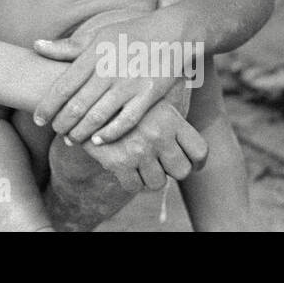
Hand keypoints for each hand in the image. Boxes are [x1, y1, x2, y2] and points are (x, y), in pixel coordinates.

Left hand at [32, 11, 191, 143]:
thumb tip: (36, 45)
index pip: (63, 86)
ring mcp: (129, 83)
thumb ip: (67, 47)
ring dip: (81, 131)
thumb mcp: (97, 36)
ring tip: (71, 138)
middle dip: (62, 123)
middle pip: (77, 105)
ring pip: (98, 116)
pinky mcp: (148, 94)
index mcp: (93, 55)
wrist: (172, 33)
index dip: (47, 106)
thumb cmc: (129, 35)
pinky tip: (97, 141)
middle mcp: (109, 70)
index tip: (37, 120)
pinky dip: (109, 133)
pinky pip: (125, 120)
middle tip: (55, 132)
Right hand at [81, 94, 207, 190]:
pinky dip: (131, 181)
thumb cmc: (123, 97)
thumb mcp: (151, 96)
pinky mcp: (118, 162)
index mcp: (171, 118)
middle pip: (181, 171)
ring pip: (158, 183)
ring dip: (151, 176)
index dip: (196, 162)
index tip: (191, 163)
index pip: (199, 151)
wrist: (84, 98)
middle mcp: (158, 135)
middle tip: (162, 162)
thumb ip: (172, 111)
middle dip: (172, 170)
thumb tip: (192, 97)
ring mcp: (138, 150)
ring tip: (141, 163)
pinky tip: (126, 168)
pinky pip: (134, 186)